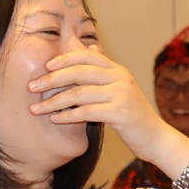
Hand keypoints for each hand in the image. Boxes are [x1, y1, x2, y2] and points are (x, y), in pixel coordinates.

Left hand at [28, 45, 170, 161]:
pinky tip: (55, 120)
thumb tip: (91, 49)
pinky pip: (87, 112)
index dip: (63, 60)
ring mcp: (121, 95)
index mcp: (118, 70)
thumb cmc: (134, 115)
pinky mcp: (120, 113)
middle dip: (51, 79)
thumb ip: (105, 71)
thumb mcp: (121, 88)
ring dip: (54, 101)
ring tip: (36, 109)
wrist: (157, 138)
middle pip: (78, 72)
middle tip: (31, 87)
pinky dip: (68, 116)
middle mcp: (120, 78)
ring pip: (79, 94)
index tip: (44, 67)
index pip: (86, 57)